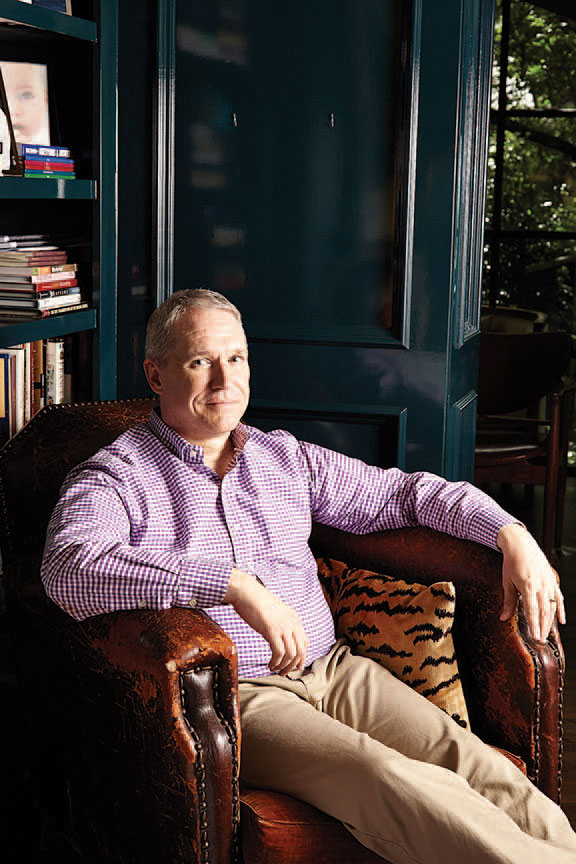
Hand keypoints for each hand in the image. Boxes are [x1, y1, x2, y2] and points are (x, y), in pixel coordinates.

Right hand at [224, 568, 307, 674]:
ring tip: (275, 669)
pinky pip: (279, 653)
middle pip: (301, 650)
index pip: (304, 642)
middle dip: (294, 665)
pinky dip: (276, 662)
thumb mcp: (274, 612)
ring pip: (291, 654)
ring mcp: (283, 626)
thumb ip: (279, 623)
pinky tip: (270, 664)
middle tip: (285, 673)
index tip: (296, 666)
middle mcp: (292, 622)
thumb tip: (277, 637)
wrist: (247, 592)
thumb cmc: (256, 601)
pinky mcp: (272, 630)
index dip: (302, 656)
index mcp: (294, 618)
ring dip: (284, 666)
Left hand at [497, 523, 564, 641]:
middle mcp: (541, 585)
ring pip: (552, 606)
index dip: (534, 625)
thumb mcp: (507, 582)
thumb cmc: (512, 563)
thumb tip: (503, 618)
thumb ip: (508, 601)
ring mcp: (548, 583)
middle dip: (542, 627)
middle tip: (540, 641)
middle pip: (544, 611)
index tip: (535, 637)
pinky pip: (559, 598)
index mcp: (528, 586)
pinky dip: (561, 610)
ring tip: (546, 634)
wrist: (521, 545)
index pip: (532, 610)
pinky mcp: (552, 580)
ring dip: (550, 621)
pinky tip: (561, 621)